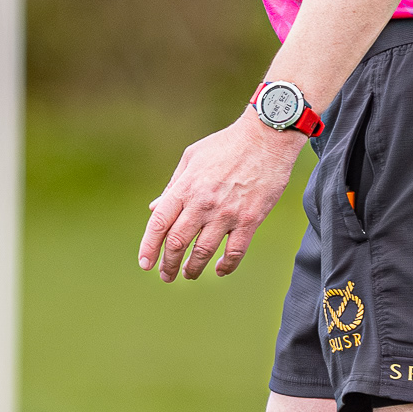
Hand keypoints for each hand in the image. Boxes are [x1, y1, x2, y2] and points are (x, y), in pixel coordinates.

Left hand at [139, 113, 304, 280]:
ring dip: (192, 269)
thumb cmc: (227, 144)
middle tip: (166, 274)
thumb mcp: (193, 157)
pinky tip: (219, 270)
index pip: (159, 223)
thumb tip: (154, 209)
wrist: (267, 137)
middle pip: (177, 243)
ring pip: (202, 252)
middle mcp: (203, 203)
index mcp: (186, 187)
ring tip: (188, 274)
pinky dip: (225, 266)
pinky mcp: (250, 220)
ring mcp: (227, 213)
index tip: (145, 263)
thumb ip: (173, 185)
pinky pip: (235, 252)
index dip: (149, 247)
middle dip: (168, 264)